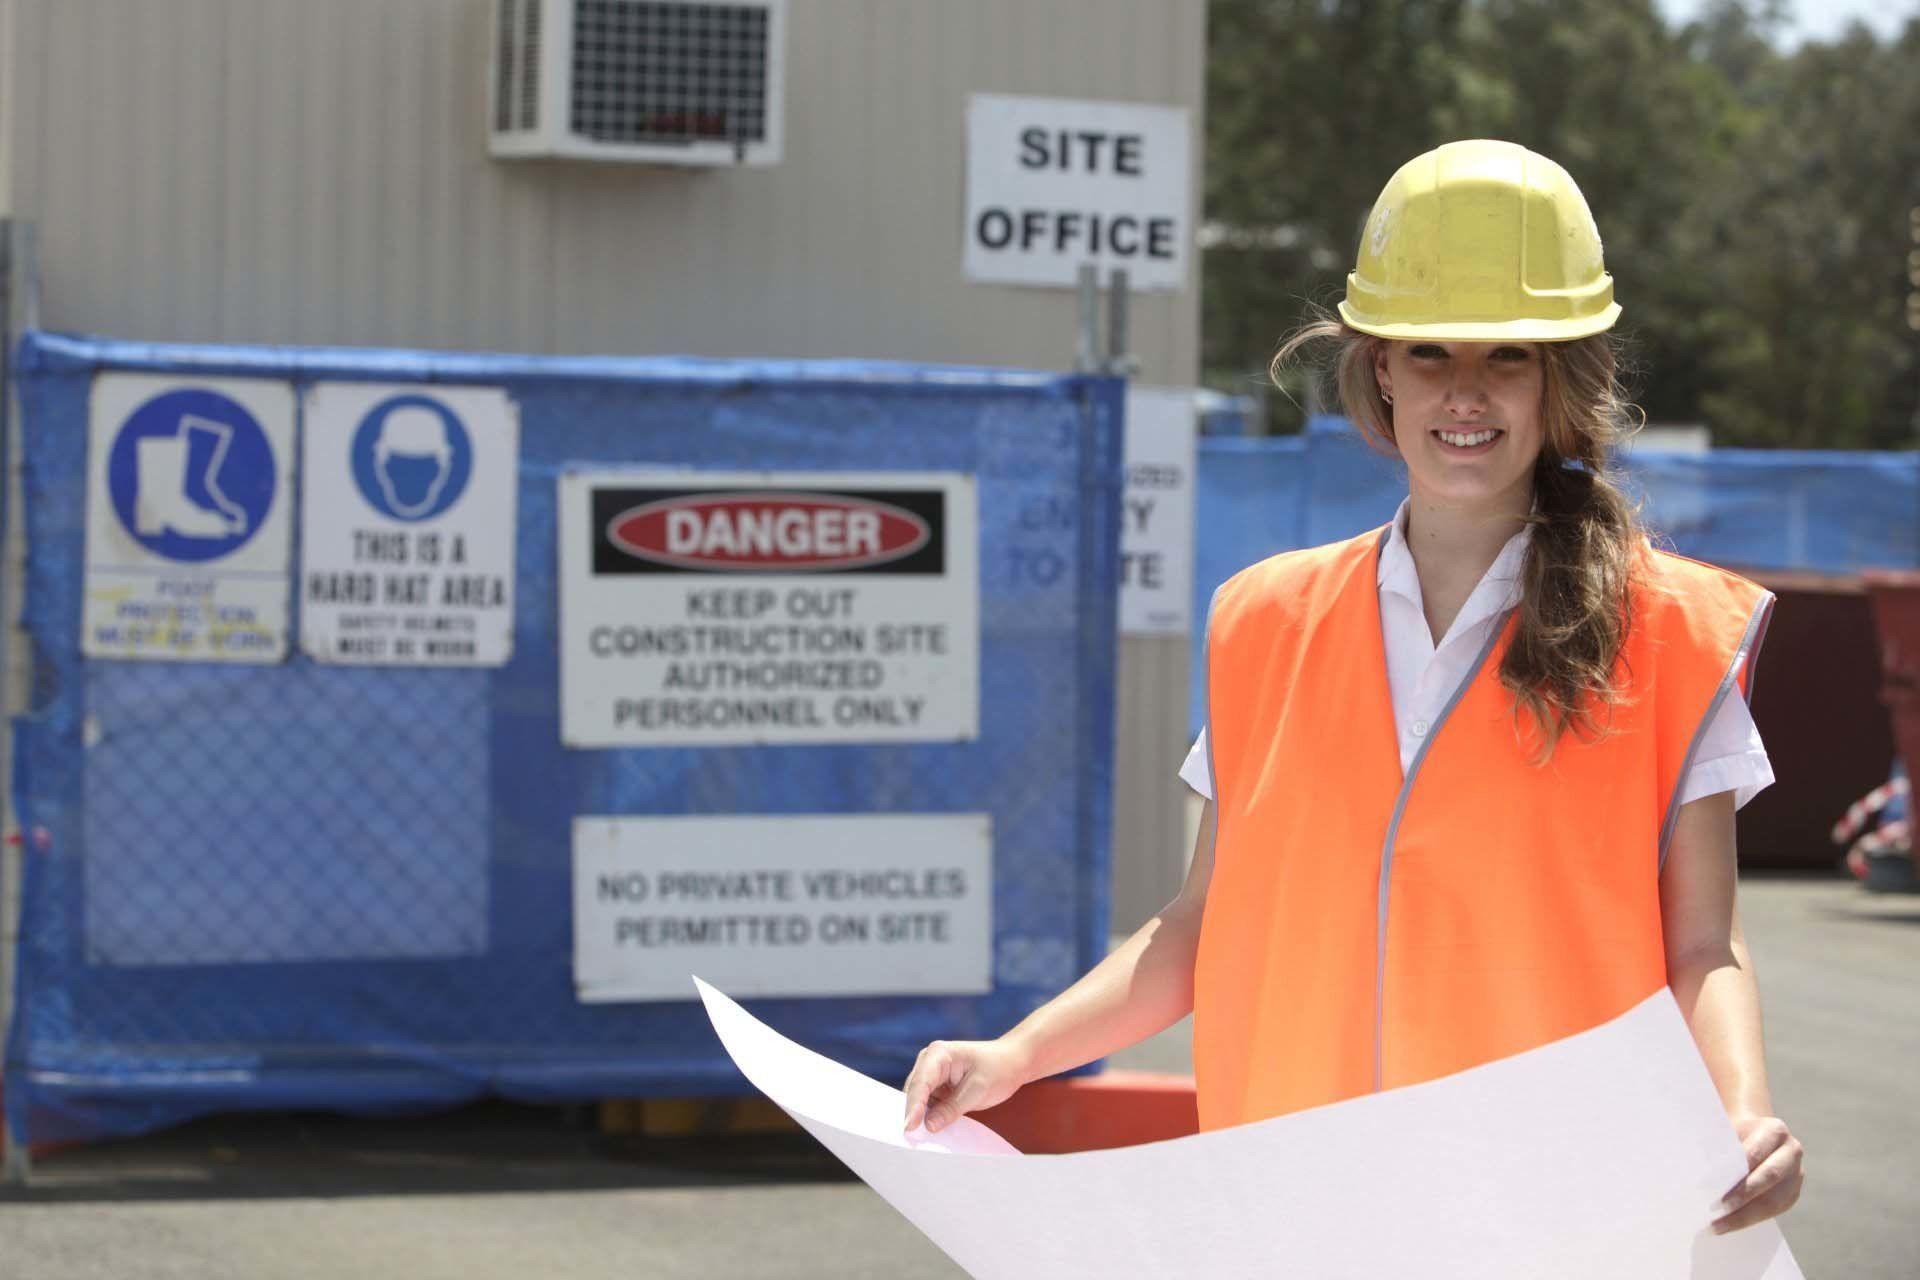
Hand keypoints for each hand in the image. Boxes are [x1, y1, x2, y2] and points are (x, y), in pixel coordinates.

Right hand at [901, 1037, 1032, 1133]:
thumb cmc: (999, 1069)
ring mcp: (932, 1074)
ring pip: (918, 1099)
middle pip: (915, 1090)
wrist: (1012, 1063)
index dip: (913, 1106)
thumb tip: (929, 1125)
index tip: (909, 1127)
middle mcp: (930, 1061)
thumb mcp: (978, 1090)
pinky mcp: (937, 1087)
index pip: (921, 1082)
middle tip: (911, 1138)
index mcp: (939, 1054)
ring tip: (918, 1137)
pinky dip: (928, 1116)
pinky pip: (927, 1104)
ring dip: (919, 1116)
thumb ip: (952, 1108)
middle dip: (912, 1112)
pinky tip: (929, 1130)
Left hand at [1713, 1113, 1804, 1233]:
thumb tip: (1700, 1175)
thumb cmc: (1733, 1134)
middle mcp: (1791, 1150)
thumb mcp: (1726, 1132)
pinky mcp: (1793, 1192)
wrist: (1754, 1136)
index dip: (1736, 1171)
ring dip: (1746, 1215)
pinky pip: (1775, 1210)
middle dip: (1742, 1196)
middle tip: (1718, 1209)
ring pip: (1775, 1200)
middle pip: (1769, 1176)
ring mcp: (1796, 1173)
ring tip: (1720, 1225)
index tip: (1713, 1187)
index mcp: (1774, 1130)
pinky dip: (1752, 1219)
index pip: (1755, 1153)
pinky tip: (1731, 1224)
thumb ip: (1719, 1148)